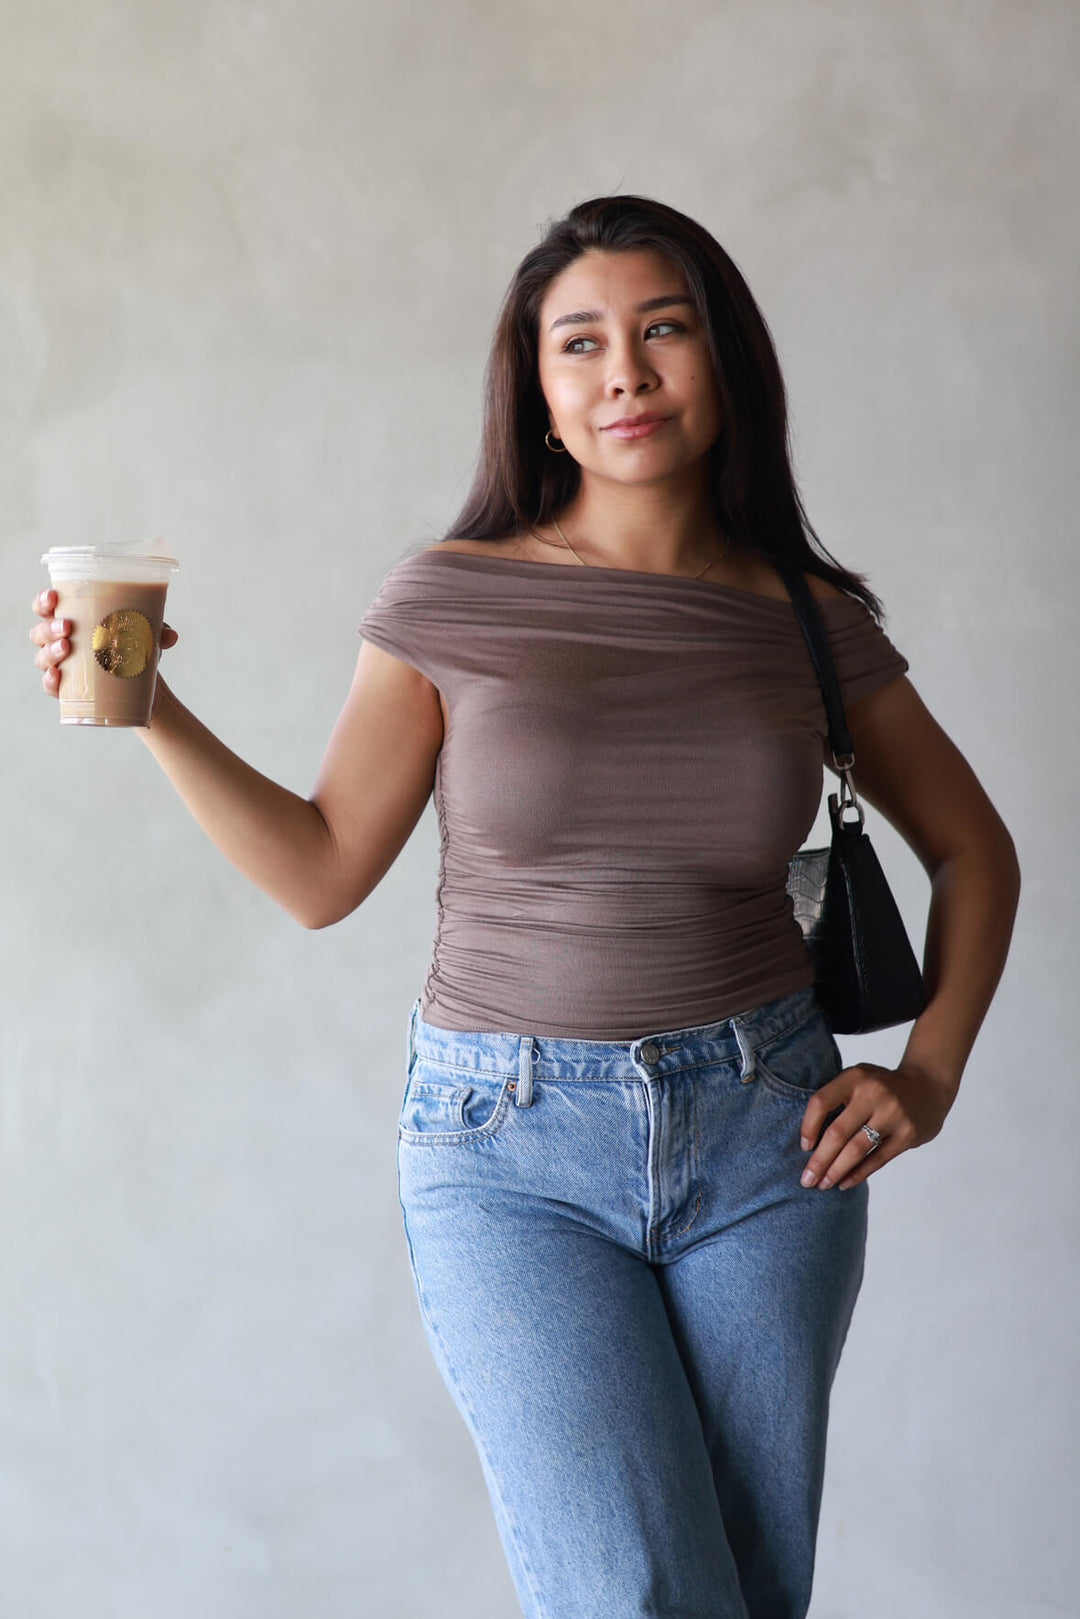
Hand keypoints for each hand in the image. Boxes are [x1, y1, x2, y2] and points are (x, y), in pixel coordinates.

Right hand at [30, 587, 178, 699]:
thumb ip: (157, 631)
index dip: (43, 601)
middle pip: (39, 631)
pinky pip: (50, 686)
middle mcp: (59, 642)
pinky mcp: (68, 690)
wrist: (143, 687)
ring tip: (66, 647)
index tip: (53, 596)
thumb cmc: (136, 649)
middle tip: (67, 626)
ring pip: (42, 658)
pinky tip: (57, 676)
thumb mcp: (147, 636)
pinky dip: (50, 682)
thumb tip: (170, 635)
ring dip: (50, 651)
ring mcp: (61, 666)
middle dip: (49, 627)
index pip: (46, 607)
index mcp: (72, 620)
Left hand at [798, 1058, 955, 1191]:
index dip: (808, 1127)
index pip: (821, 1103)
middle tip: (806, 1180)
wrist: (928, 1086)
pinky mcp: (907, 1134)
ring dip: (836, 1171)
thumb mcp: (858, 1079)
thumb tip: (809, 1141)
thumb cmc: (881, 1087)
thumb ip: (837, 1100)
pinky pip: (877, 1159)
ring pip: (857, 1150)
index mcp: (855, 1076)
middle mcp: (873, 1093)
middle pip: (837, 1132)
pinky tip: (844, 1183)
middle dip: (819, 1160)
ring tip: (823, 1185)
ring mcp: (893, 1114)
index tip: (804, 1147)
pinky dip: (858, 1174)